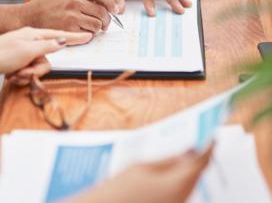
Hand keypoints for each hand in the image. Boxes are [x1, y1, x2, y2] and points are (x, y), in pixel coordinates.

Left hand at [0, 27, 91, 82]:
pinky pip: (25, 71)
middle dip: (36, 69)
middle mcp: (28, 42)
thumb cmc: (0, 54)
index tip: (88, 36)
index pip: (58, 36)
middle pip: (45, 59)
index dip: (73, 38)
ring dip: (26, 74)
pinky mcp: (13, 61)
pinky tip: (9, 76)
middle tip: (23, 72)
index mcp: (33, 35)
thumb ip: (47, 46)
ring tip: (13, 74)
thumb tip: (62, 40)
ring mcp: (20, 52)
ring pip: (35, 67)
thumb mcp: (27, 50)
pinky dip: (19, 76)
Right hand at [23, 0, 117, 32]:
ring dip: (98, 28)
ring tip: (93, 28)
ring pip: (98, 24)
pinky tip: (84, 32)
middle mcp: (73, 0)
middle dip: (107, 19)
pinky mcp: (68, 29)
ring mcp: (70, 15)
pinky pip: (88, 34)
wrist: (31, 16)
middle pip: (102, 10)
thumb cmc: (50, 4)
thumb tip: (108, 3)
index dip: (111, 2)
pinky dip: (89, 35)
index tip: (115, 9)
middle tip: (105, 23)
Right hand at [67, 146, 212, 202]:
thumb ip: (167, 160)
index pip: (201, 162)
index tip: (212, 136)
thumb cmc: (119, 189)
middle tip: (198, 143)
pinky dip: (178, 182)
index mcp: (177, 184)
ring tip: (183, 156)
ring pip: (189, 186)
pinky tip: (170, 174)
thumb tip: (186, 153)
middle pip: (197, 177)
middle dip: (198, 160)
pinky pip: (179, 194)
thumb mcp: (141, 167)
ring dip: (188, 172)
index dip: (208, 147)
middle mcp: (182, 198)